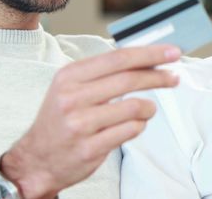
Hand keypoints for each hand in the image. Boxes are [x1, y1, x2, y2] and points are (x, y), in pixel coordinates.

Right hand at [0, 45, 181, 198]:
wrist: (37, 159)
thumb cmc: (63, 119)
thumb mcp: (73, 87)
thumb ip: (105, 72)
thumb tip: (147, 57)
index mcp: (70, 76)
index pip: (118, 58)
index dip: (150, 54)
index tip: (172, 53)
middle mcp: (72, 97)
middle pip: (129, 79)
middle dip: (158, 77)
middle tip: (174, 78)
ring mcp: (80, 124)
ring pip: (134, 107)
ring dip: (149, 108)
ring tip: (148, 110)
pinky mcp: (89, 148)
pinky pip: (131, 130)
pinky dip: (139, 126)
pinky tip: (133, 125)